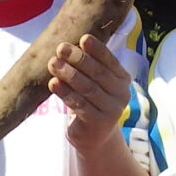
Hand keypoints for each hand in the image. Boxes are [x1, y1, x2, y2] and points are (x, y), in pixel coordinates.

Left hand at [48, 33, 134, 152]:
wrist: (94, 136)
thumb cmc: (90, 102)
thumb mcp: (94, 83)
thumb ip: (87, 67)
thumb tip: (66, 45)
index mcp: (122, 79)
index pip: (110, 61)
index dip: (98, 49)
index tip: (83, 38)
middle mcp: (121, 94)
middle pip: (98, 73)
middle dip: (78, 58)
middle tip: (60, 48)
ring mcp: (112, 110)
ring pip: (88, 88)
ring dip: (68, 74)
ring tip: (52, 63)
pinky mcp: (99, 123)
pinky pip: (80, 104)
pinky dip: (65, 93)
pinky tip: (53, 84)